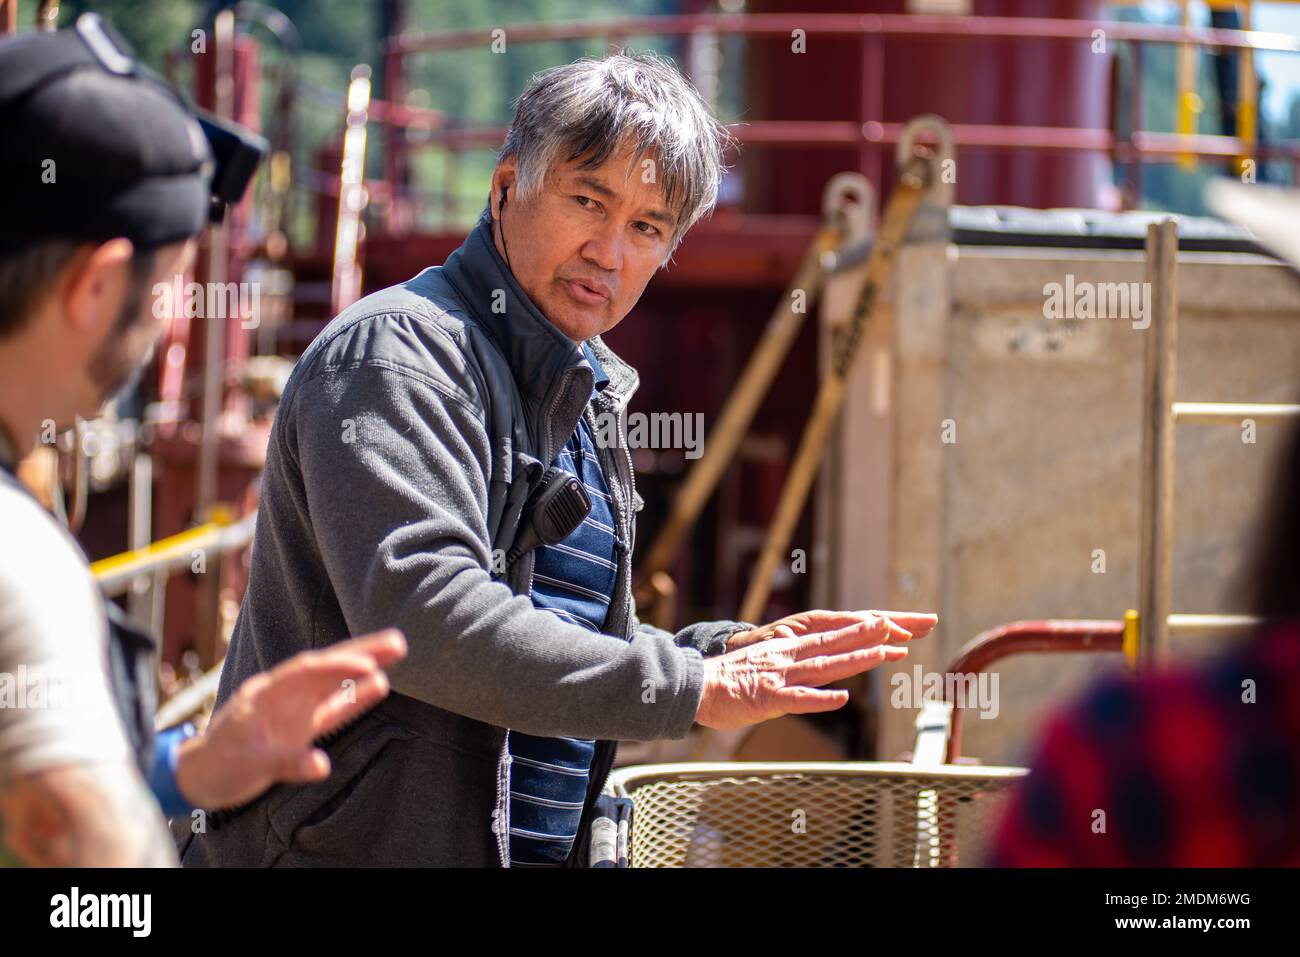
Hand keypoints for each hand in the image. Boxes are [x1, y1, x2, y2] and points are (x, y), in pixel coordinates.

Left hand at [174, 629, 407, 809]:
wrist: (199, 778)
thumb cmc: (217, 767)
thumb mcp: (247, 767)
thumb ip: (285, 763)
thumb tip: (323, 765)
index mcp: (264, 693)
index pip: (305, 672)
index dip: (337, 666)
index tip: (368, 664)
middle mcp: (283, 694)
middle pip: (326, 667)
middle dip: (360, 652)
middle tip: (397, 641)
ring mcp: (294, 709)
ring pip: (334, 683)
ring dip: (364, 667)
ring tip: (397, 651)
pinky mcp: (302, 727)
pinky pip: (333, 708)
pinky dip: (356, 698)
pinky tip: (380, 685)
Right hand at [698, 612, 935, 730]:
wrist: (694, 687)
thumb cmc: (729, 680)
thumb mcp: (764, 665)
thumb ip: (791, 666)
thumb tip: (817, 672)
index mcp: (788, 649)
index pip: (833, 637)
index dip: (863, 631)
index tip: (895, 625)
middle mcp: (788, 656)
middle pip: (835, 643)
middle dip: (870, 634)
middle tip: (902, 625)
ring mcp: (780, 675)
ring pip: (823, 666)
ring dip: (854, 659)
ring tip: (884, 652)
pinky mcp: (769, 698)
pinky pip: (799, 699)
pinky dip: (821, 699)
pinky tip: (842, 698)